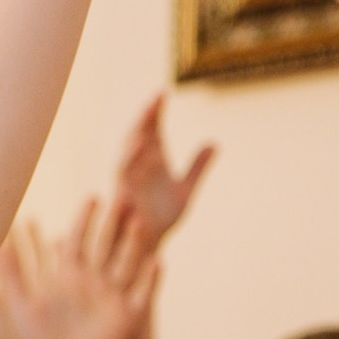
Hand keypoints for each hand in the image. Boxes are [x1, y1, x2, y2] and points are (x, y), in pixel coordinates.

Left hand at [0, 200, 157, 338]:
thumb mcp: (18, 306)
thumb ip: (10, 276)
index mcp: (68, 275)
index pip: (80, 239)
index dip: (86, 219)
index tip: (92, 198)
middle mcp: (93, 281)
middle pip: (107, 245)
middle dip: (114, 223)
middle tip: (123, 196)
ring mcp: (112, 297)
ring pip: (127, 263)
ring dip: (135, 244)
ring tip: (141, 222)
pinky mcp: (127, 317)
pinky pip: (143, 294)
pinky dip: (150, 279)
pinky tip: (157, 261)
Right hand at [112, 94, 213, 255]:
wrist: (147, 246)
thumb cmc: (160, 218)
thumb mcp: (185, 190)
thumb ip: (198, 167)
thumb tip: (214, 143)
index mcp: (152, 161)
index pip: (152, 130)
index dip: (155, 112)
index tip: (163, 93)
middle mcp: (138, 166)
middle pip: (139, 133)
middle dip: (147, 115)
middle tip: (158, 96)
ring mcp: (130, 178)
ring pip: (129, 148)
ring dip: (138, 131)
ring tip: (149, 113)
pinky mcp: (124, 193)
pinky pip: (124, 171)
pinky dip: (131, 156)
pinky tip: (141, 144)